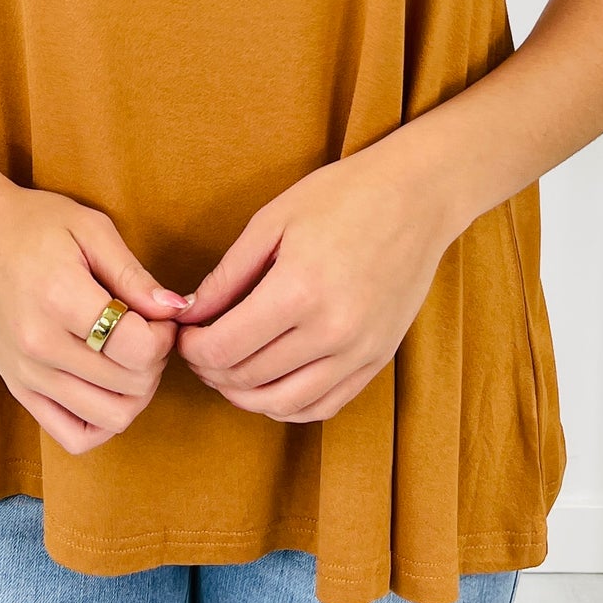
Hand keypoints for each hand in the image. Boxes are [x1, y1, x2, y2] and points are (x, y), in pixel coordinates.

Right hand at [0, 175, 190, 454]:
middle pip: (132, 385)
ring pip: (111, 418)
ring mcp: (27, 375)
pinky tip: (108, 386)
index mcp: (61, 300)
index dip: (165, 333)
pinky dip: (103, 421)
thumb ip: (134, 274)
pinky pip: (73, 436)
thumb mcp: (90, 228)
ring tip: (129, 355)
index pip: (139, 348)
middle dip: (156, 359)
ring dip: (137, 391)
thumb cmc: (32, 222)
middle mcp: (41, 348)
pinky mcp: (18, 390)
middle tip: (147, 328)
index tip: (158, 312)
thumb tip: (178, 309)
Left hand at [170, 137, 451, 422]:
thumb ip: (227, 274)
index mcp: (298, 291)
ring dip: (244, 396)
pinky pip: (323, 406)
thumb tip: (189, 313)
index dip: (192, 348)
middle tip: (199, 349)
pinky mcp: (378, 360)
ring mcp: (359, 352)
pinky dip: (287, 406)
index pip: (223, 349)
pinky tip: (269, 385)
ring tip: (227, 371)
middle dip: (211, 370)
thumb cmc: (342, 195)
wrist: (418, 196)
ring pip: (283, 405)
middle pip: (247, 379)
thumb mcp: (273, 220)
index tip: (184, 333)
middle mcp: (331, 332)